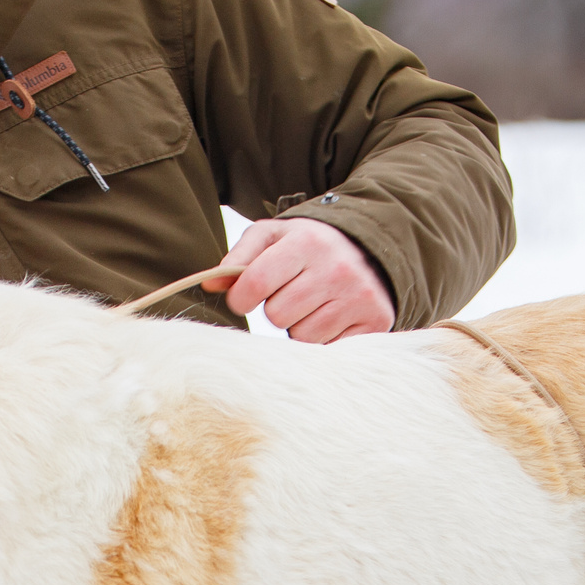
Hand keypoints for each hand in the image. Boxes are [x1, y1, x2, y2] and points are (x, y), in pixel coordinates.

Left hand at [208, 216, 394, 342]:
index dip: (241, 298)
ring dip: (299, 326)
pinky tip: (331, 316)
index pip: (256, 283)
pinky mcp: (374, 319)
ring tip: (312, 305)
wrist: (369, 247)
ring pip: (302, 336)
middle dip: (276, 310)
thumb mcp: (273, 236)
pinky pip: (328, 347)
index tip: (244, 297)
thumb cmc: (308, 245)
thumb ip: (239, 257)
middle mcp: (335, 268)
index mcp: (305, 242)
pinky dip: (323, 337)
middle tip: (291, 295)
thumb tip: (210, 284)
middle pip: (277, 315)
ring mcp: (357, 296)